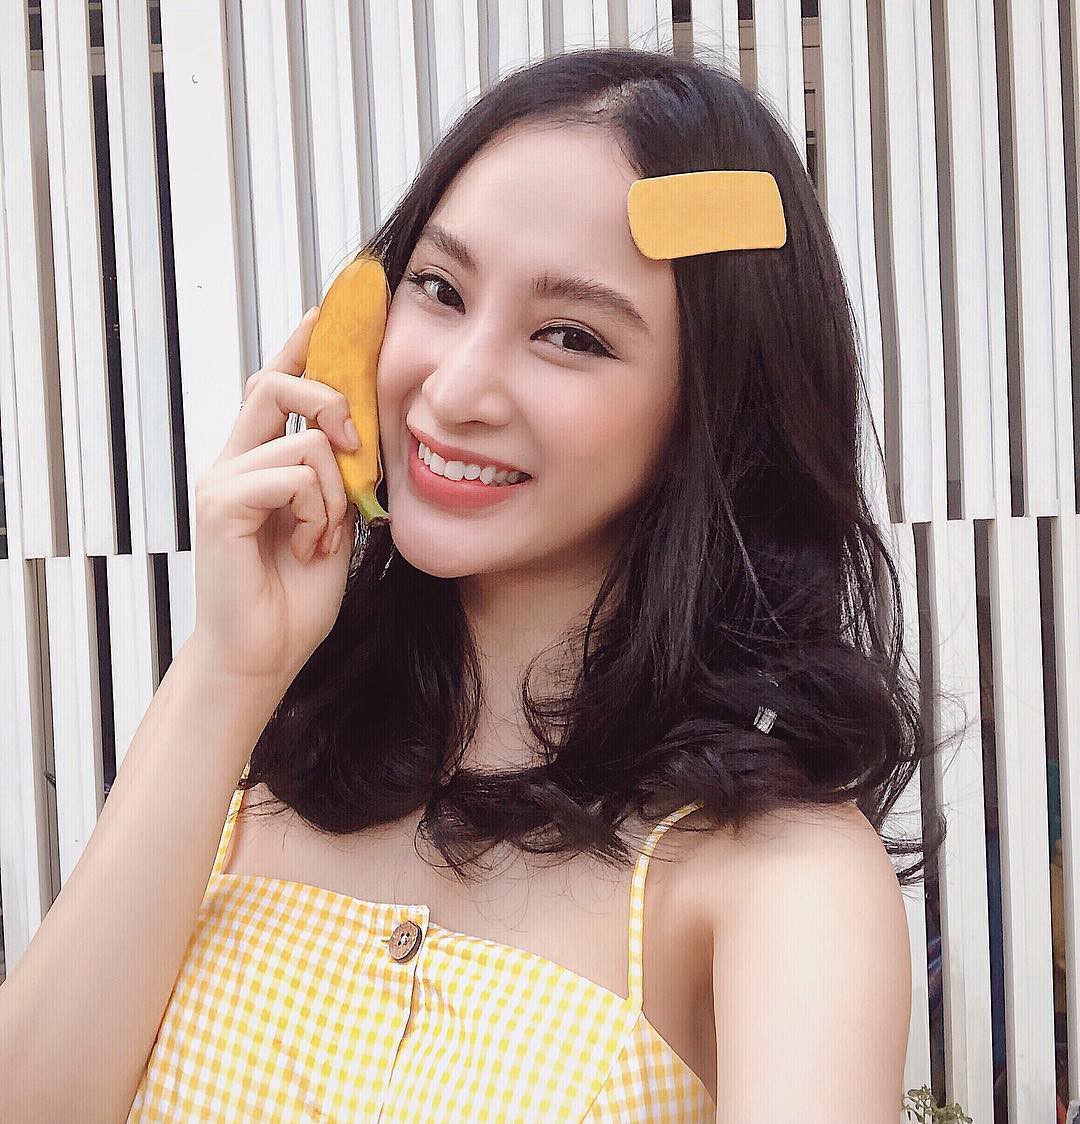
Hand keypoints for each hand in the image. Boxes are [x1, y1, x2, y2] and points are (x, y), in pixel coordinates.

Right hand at [188, 307, 360, 686]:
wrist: (264, 653)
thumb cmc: (296, 594)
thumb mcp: (333, 520)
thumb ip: (338, 474)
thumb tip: (359, 431)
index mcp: (258, 460)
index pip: (277, 381)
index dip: (303, 342)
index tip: (332, 306)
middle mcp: (233, 460)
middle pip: (277, 382)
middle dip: (332, 401)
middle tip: (358, 447)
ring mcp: (222, 479)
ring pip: (306, 440)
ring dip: (336, 492)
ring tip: (324, 535)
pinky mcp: (222, 504)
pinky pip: (295, 475)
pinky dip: (320, 511)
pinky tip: (311, 546)